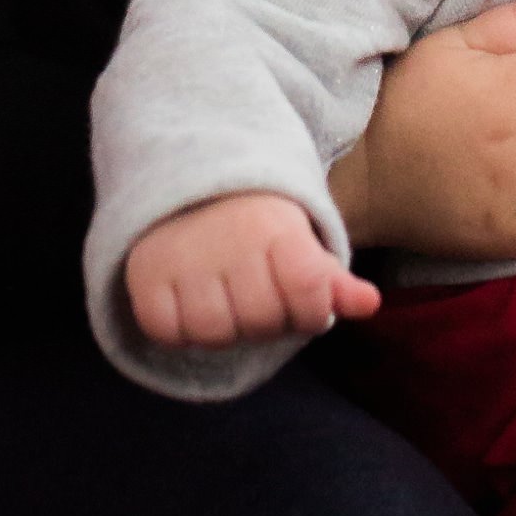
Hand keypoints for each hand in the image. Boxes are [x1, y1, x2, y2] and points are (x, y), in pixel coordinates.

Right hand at [125, 191, 379, 350]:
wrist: (190, 181)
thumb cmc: (258, 225)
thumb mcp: (301, 242)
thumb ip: (334, 280)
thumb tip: (370, 304)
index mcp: (279, 229)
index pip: (309, 295)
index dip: (309, 311)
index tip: (299, 295)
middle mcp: (231, 240)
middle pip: (260, 323)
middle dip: (264, 319)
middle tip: (254, 292)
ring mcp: (185, 257)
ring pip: (212, 333)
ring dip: (220, 327)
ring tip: (222, 297)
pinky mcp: (145, 272)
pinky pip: (166, 331)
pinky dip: (177, 328)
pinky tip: (187, 300)